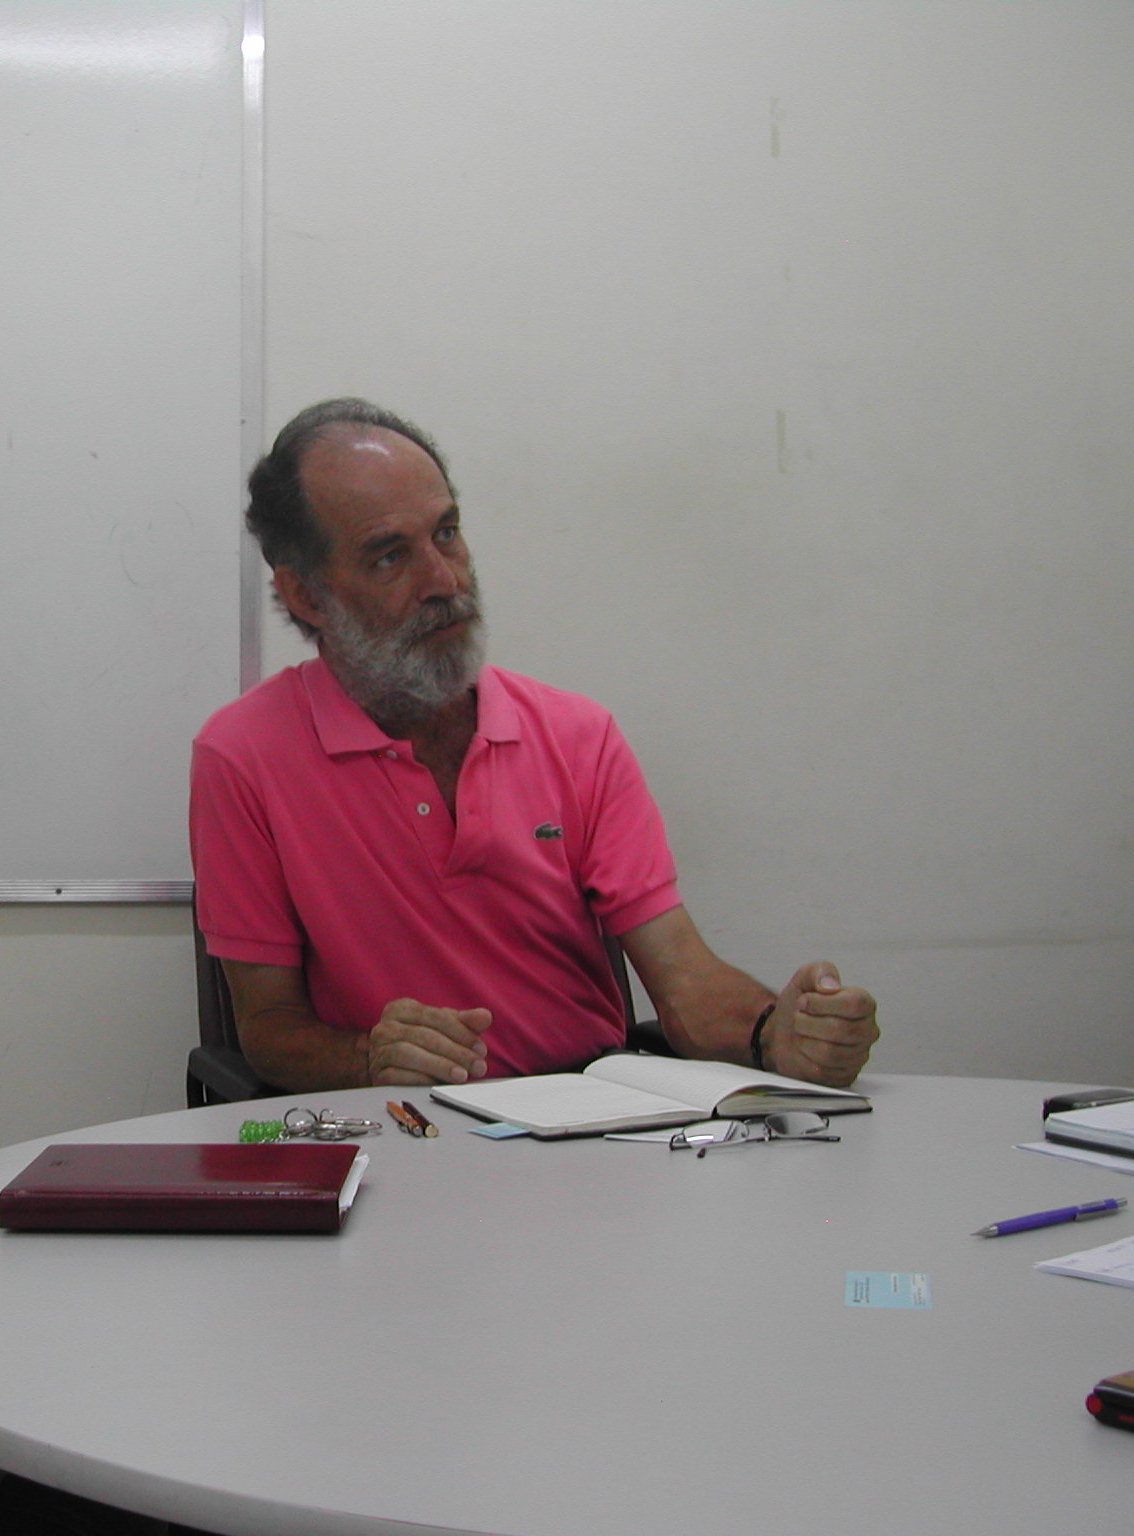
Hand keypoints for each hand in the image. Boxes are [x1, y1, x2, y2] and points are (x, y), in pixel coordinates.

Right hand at [366, 998, 491, 1085]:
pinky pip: (396, 1076)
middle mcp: (385, 1026)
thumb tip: (485, 1016)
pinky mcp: (376, 1074)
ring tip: (462, 1076)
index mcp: (402, 1009)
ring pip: (408, 1053)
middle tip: (477, 1066)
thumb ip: (466, 1023)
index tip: (481, 1049)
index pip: (435, 1016)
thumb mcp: (447, 1031)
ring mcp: (377, 1050)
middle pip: (424, 1035)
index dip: (461, 1032)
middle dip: (455, 1051)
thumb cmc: (426, 1046)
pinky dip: (420, 1079)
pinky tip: (438, 1085)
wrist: (397, 1073)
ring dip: (439, 1065)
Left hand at [761, 963, 877, 1086]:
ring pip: (830, 1052)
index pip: (855, 1004)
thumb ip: (820, 972)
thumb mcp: (805, 978)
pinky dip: (804, 1058)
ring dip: (804, 1040)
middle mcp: (867, 1031)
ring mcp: (857, 1056)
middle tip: (799, 1017)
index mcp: (864, 1005)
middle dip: (808, 1022)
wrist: (782, 1032)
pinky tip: (804, 1049)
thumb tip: (830, 985)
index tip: (805, 1000)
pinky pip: (822, 1070)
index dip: (824, 1003)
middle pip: (840, 1030)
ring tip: (801, 1032)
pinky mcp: (843, 1076)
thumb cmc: (800, 1006)